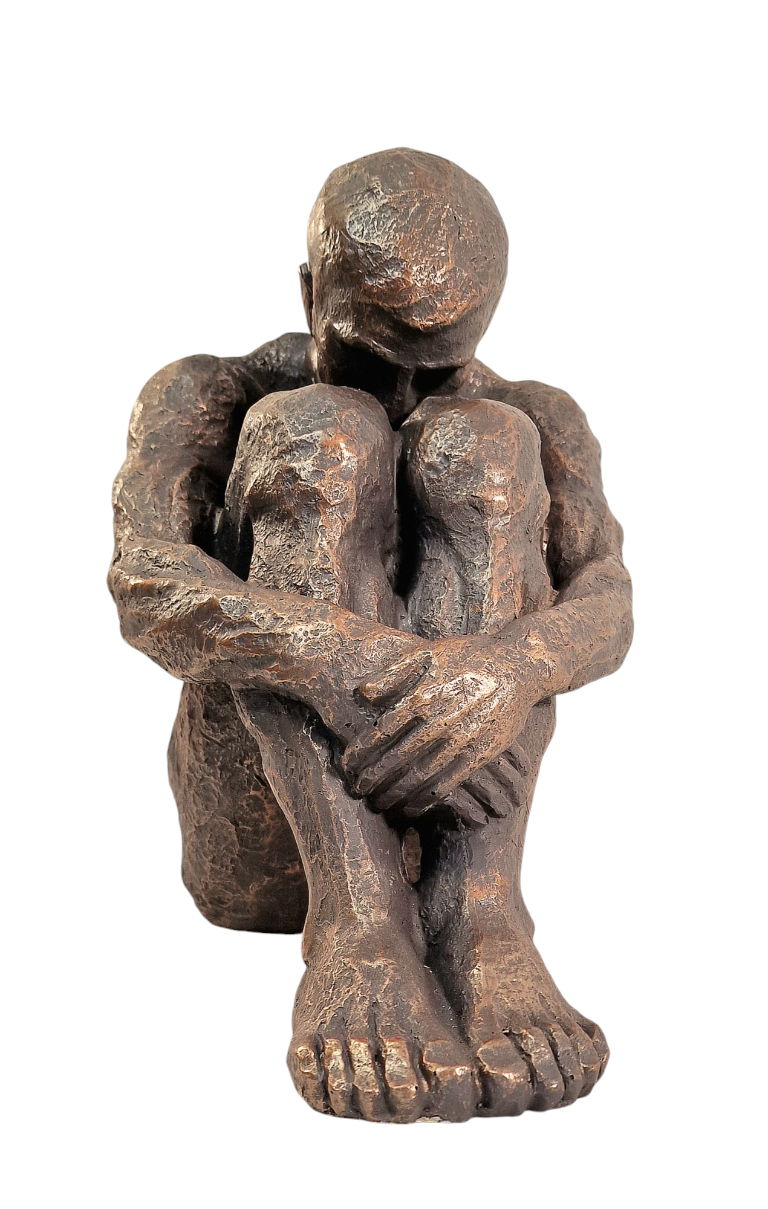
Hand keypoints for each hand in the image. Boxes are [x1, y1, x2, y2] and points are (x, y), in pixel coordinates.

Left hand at [339, 636, 539, 816]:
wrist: (518, 665)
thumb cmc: (469, 655)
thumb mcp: (429, 652)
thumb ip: (394, 672)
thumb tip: (362, 693)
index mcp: (423, 695)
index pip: (382, 730)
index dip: (361, 751)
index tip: (346, 765)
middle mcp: (441, 720)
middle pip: (397, 758)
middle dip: (373, 778)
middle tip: (356, 790)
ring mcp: (463, 739)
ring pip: (421, 775)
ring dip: (396, 793)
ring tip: (378, 803)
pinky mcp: (483, 753)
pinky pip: (450, 783)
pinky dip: (428, 798)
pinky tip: (412, 807)